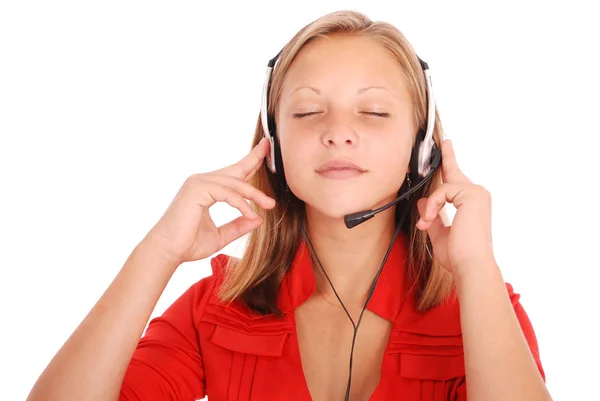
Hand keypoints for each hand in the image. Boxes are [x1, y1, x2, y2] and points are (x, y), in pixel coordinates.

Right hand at [143, 138, 275, 264]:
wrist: (167, 252)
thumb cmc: (188, 244)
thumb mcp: (220, 236)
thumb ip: (238, 226)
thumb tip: (258, 219)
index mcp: (207, 189)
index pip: (234, 173)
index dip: (250, 162)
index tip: (265, 149)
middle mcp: (202, 181)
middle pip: (236, 170)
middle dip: (255, 159)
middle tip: (270, 149)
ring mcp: (198, 183)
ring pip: (235, 183)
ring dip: (254, 194)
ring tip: (269, 205)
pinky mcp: (197, 190)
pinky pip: (227, 193)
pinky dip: (241, 204)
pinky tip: (251, 214)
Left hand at [415, 139, 494, 275]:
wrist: (470, 265)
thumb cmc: (459, 255)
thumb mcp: (440, 233)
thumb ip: (433, 216)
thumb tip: (424, 201)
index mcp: (473, 204)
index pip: (458, 181)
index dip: (451, 163)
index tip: (447, 147)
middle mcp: (478, 195)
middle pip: (454, 174)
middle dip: (447, 158)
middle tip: (446, 142)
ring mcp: (477, 193)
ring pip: (443, 187)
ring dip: (430, 207)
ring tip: (427, 223)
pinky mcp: (471, 195)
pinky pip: (442, 192)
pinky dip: (432, 207)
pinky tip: (430, 220)